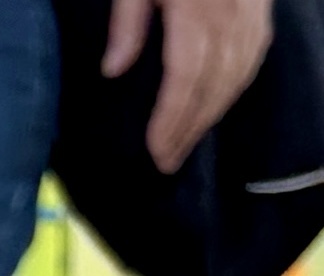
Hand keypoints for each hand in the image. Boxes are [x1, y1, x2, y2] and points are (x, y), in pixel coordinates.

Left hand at [105, 0, 274, 170]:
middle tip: (166, 163)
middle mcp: (230, 14)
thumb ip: (128, 22)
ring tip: (186, 145)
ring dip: (212, 114)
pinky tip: (218, 106)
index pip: (186, 76)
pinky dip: (236, 85)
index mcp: (197, 10)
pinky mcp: (260, 7)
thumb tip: (113, 71)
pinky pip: (253, 54)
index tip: (156, 150)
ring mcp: (250, 10)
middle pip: (213, 83)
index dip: (173, 118)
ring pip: (237, 73)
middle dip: (190, 128)